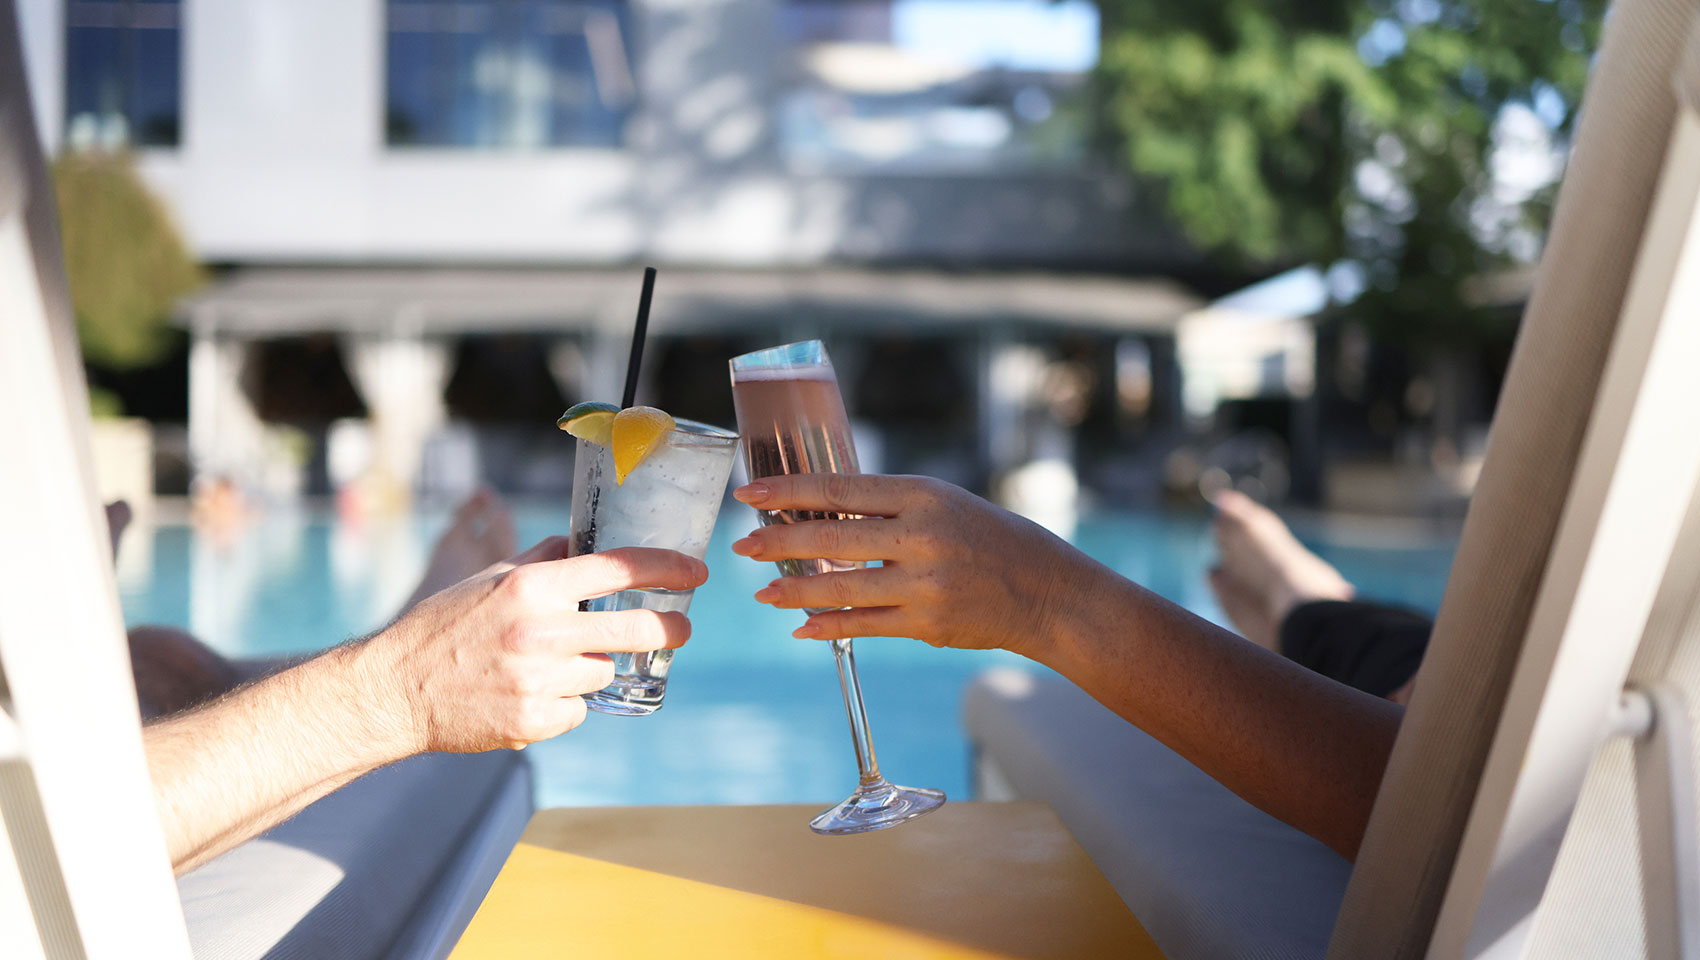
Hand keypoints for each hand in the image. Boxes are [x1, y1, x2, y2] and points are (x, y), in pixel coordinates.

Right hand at [360, 537, 705, 755]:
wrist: (396, 688)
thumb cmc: (444, 625)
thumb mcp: (492, 578)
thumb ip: (544, 561)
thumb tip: (586, 544)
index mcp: (533, 588)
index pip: (621, 569)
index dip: (668, 568)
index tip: (696, 572)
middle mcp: (542, 631)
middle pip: (637, 630)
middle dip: (669, 628)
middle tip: (679, 628)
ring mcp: (540, 680)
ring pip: (604, 672)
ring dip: (592, 668)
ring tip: (548, 666)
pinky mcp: (535, 722)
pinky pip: (579, 709)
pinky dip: (565, 703)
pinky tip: (529, 694)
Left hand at [732, 475, 1103, 658]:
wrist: (1047, 591)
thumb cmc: (991, 538)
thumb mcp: (945, 503)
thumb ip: (889, 507)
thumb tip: (821, 512)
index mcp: (923, 495)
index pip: (839, 490)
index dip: (788, 492)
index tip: (750, 493)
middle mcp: (922, 536)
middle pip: (831, 539)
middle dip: (779, 542)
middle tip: (744, 545)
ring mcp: (925, 583)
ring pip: (840, 588)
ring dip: (793, 592)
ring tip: (762, 592)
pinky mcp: (927, 623)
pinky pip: (864, 625)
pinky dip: (828, 625)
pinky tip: (801, 625)